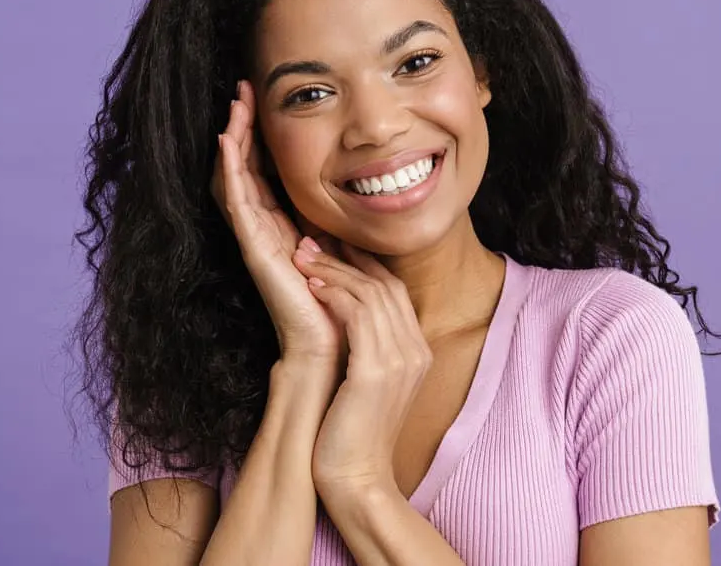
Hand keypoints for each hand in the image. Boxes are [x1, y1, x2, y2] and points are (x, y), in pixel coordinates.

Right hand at [212, 80, 340, 362]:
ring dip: (233, 140)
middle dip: (243, 130)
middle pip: (246, 170)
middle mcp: (266, 231)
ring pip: (236, 179)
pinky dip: (230, 170)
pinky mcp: (255, 249)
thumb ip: (344, 228)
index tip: (265, 102)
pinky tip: (226, 140)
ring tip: (234, 104)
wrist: (335, 347)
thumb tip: (362, 198)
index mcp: (287, 229)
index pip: (267, 174)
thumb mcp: (349, 253)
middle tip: (242, 90)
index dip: (263, 139)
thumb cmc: (346, 306)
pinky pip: (236, 201)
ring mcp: (257, 239)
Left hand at [291, 243, 432, 495]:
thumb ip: (368, 347)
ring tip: (302, 258)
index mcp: (417, 351)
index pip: (394, 291)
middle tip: (310, 242)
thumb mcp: (368, 382)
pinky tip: (312, 286)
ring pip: (371, 293)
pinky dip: (336, 293)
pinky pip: (358, 315)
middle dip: (346, 258)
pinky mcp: (376, 371)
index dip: (363, 264)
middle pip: (385, 284)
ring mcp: (400, 360)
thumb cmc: (352, 433)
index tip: (331, 247)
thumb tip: (343, 313)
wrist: (357, 479)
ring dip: (335, 270)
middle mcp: (416, 351)